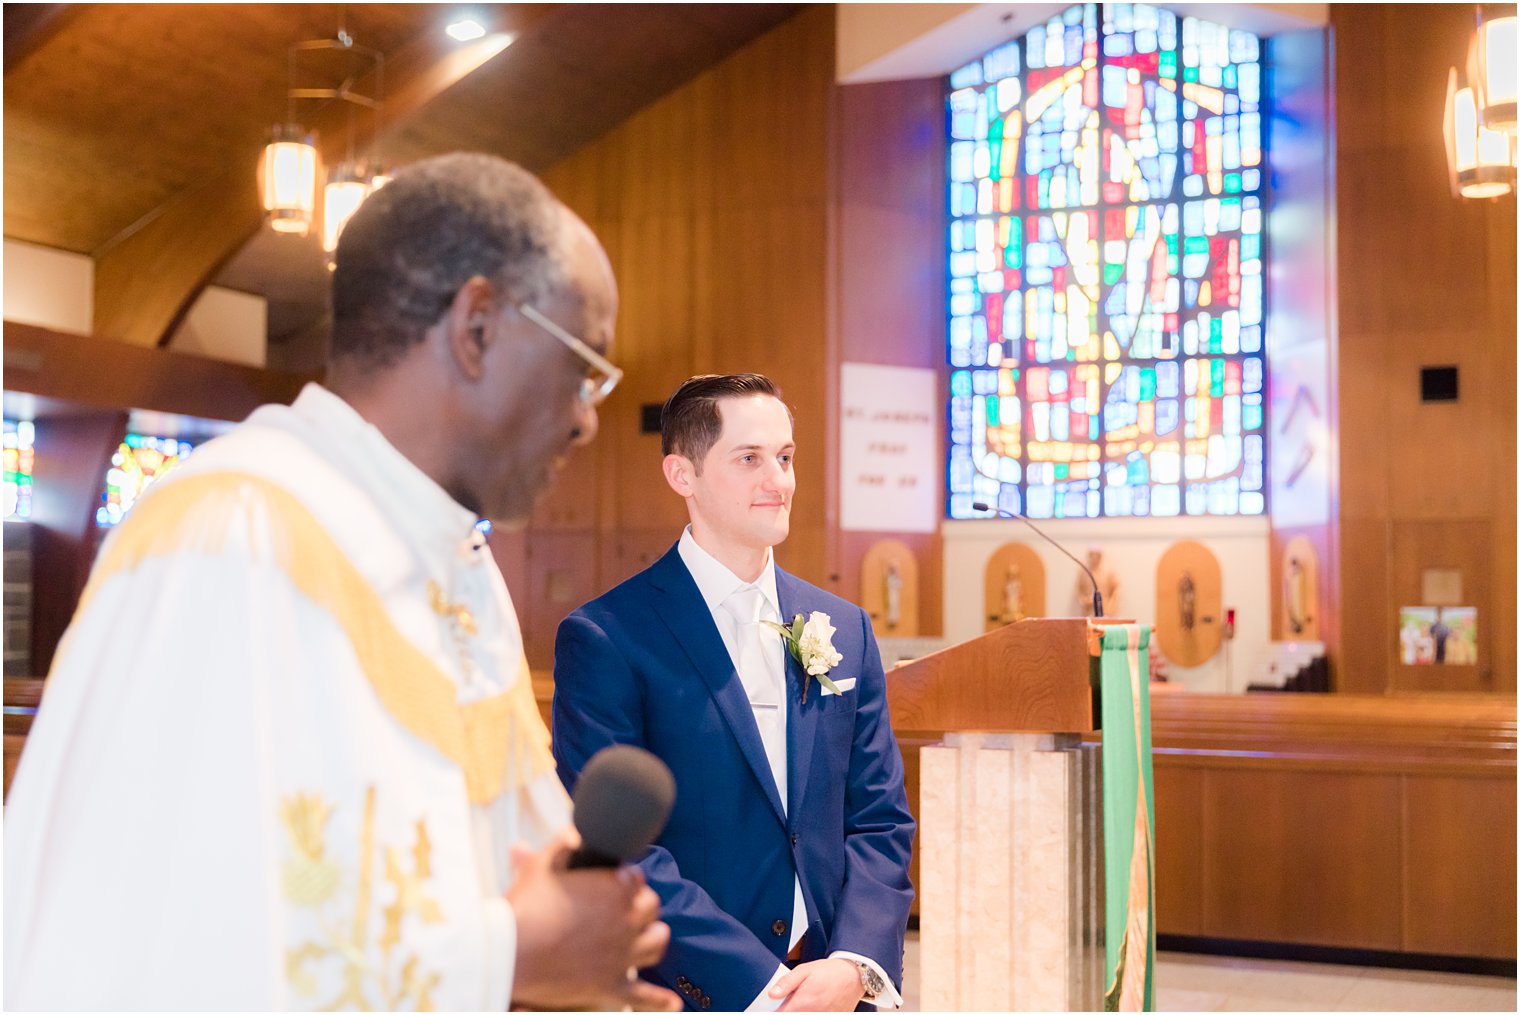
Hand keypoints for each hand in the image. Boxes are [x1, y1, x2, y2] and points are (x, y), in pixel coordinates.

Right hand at [506, 827, 680, 1010]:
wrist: (509, 953)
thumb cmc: (524, 908)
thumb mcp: (541, 865)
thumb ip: (563, 843)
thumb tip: (574, 832)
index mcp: (615, 889)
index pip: (637, 877)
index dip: (626, 877)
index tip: (614, 880)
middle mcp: (626, 921)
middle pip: (651, 906)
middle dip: (640, 903)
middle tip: (624, 905)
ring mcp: (621, 955)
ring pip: (656, 943)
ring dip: (653, 936)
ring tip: (648, 934)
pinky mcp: (610, 986)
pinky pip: (643, 996)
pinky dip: (659, 1001)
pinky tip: (673, 1004)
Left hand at [771, 957, 864, 1011]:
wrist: (853, 976)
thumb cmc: (830, 972)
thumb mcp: (804, 970)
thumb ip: (786, 983)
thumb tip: (772, 994)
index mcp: (801, 1003)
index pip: (780, 1014)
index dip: (776, 1010)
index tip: (778, 1005)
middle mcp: (811, 1014)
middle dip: (790, 1010)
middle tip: (796, 999)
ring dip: (801, 1011)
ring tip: (808, 1001)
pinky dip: (814, 1011)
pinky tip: (818, 1005)